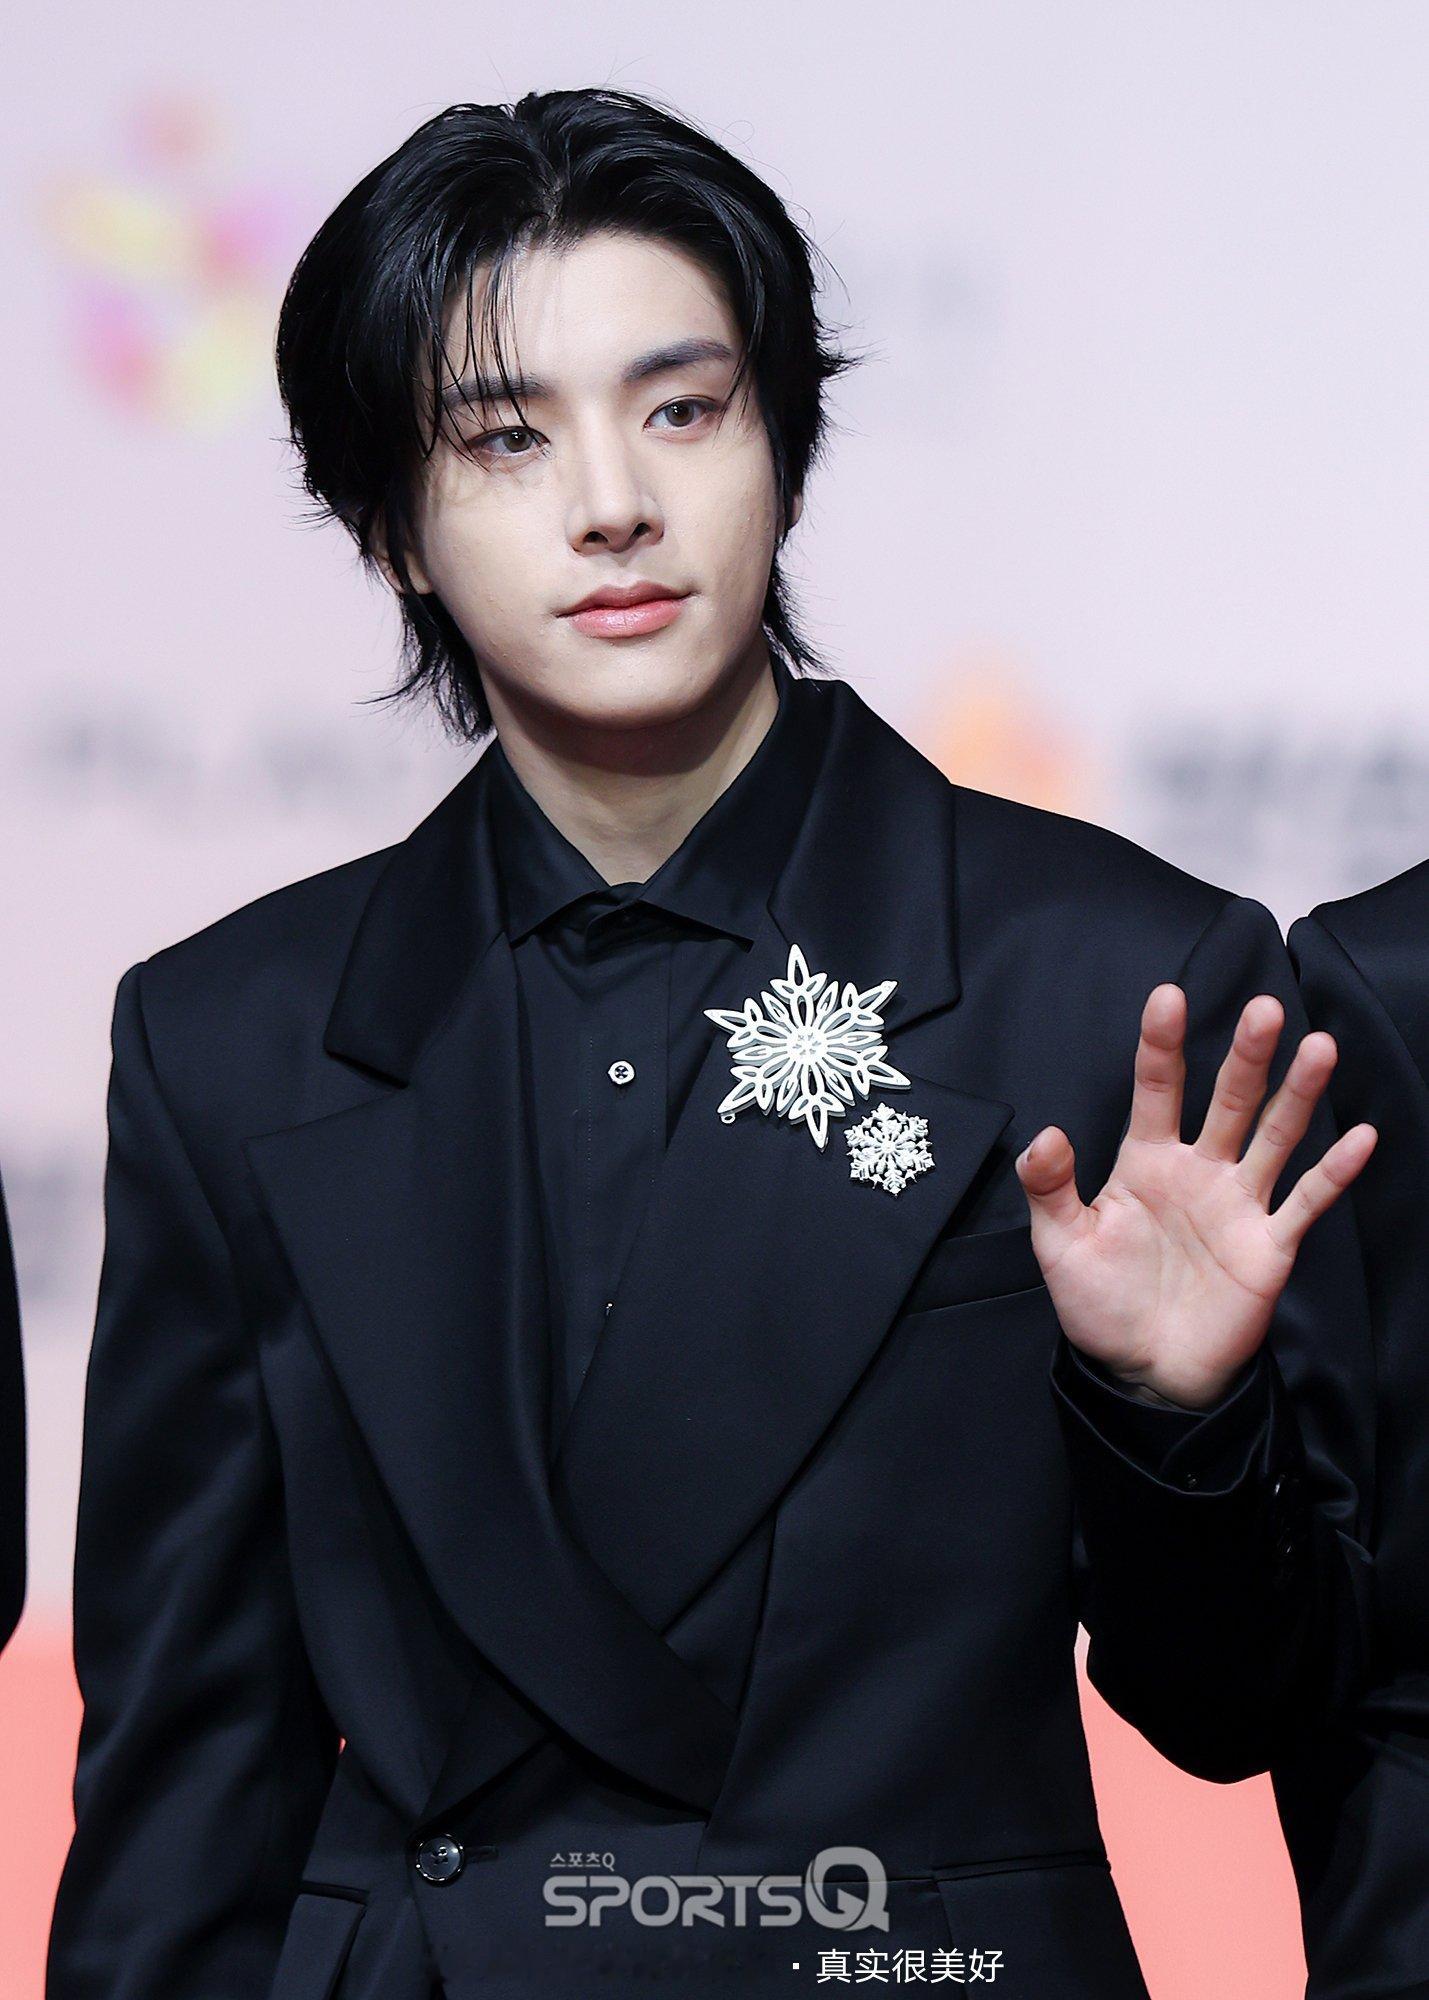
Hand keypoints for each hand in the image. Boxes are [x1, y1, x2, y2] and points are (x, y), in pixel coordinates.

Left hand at [1014, 985, 1376, 1410]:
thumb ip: (1050, 1188)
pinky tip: (1361, 1136)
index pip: (1155, 1089)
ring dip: (1298, 1094)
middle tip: (1264, 1009)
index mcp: (1145, 1161)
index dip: (1160, 1044)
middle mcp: (1199, 1170)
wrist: (1144, 1372)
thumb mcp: (1059, 1244)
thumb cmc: (1101, 1303)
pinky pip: (1306, 1201)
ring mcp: (1238, 1204)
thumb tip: (1044, 1135)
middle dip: (1246, 1055)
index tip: (1167, 996)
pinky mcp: (1268, 1245)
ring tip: (1318, 1047)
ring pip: (1274, 1136)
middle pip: (1228, 1100)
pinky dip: (1334, 1171)